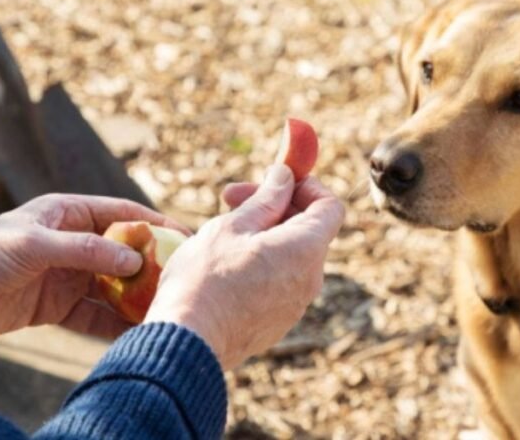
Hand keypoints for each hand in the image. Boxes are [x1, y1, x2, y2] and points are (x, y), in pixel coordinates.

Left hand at [0, 194, 186, 339]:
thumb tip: (134, 259)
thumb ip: (85, 251)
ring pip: (111, 286)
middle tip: (181, 281)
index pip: (122, 214)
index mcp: (67, 213)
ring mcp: (65, 275)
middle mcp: (71, 242)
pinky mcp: (54, 306)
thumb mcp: (34, 244)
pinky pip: (92, 314)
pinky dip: (112, 323)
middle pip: (123, 253)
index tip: (185, 237)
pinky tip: (133, 332)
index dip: (155, 224)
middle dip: (151, 267)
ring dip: (134, 298)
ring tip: (163, 310)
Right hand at [145, 165, 344, 369]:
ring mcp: (296, 305)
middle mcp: (310, 279)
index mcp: (306, 248)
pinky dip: (261, 266)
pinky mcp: (277, 323)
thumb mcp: (234, 225)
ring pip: (290, 256)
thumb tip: (285, 176)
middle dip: (274, 207)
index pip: (330, 206)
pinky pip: (279, 283)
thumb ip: (266, 198)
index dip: (306, 186)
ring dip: (264, 236)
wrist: (188, 342)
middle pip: (308, 230)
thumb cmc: (207, 278)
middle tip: (230, 198)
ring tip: (222, 233)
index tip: (273, 180)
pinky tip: (223, 267)